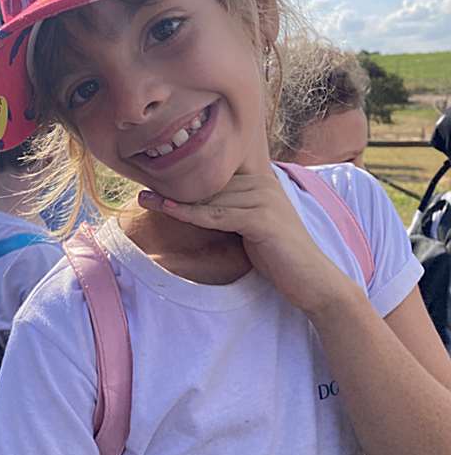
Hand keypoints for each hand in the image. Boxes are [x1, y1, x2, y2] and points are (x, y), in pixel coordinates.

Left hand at [138, 170, 355, 314]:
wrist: (313, 280)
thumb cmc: (279, 255)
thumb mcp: (250, 225)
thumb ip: (230, 209)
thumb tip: (196, 204)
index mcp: (260, 179)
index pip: (214, 174)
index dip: (184, 179)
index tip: (152, 179)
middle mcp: (263, 182)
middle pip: (208, 182)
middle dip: (174, 186)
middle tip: (140, 187)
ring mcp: (264, 198)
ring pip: (209, 197)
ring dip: (174, 198)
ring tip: (144, 198)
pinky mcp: (262, 218)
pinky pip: (217, 215)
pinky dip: (190, 213)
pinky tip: (168, 210)